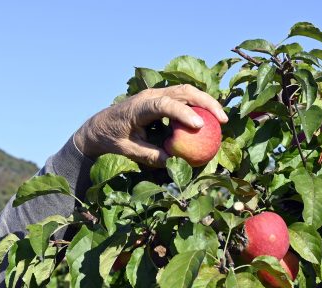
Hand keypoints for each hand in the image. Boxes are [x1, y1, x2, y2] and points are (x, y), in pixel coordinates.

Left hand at [73, 85, 227, 166]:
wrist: (98, 127)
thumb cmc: (111, 139)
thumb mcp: (128, 150)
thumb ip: (150, 156)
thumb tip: (173, 162)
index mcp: (139, 107)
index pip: (166, 104)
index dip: (184, 113)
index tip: (200, 126)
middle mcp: (149, 95)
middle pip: (183, 91)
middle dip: (206, 102)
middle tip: (223, 119)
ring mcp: (155, 93)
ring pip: (186, 91)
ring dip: (205, 102)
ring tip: (221, 119)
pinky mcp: (159, 98)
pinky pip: (182, 98)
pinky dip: (196, 106)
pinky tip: (208, 120)